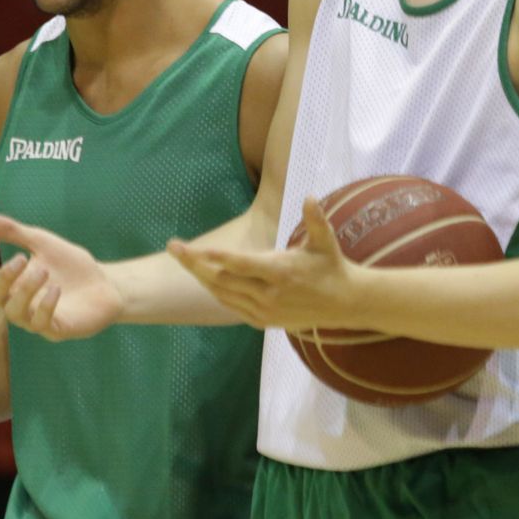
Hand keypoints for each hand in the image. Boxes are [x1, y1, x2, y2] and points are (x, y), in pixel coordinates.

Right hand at [0, 211, 123, 340]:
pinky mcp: (56, 329)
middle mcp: (19, 303)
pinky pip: (41, 324)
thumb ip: (14, 232)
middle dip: (3, 278)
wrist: (105, 284)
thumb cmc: (71, 266)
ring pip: (14, 313)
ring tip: (43, 271)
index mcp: (13, 283)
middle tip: (21, 259)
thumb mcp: (42, 243)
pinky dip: (45, 307)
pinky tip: (56, 290)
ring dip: (25, 291)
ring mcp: (36, 319)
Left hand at [168, 197, 360, 330]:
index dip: (215, 256)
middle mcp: (269, 295)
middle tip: (173, 247)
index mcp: (281, 272)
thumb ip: (316, 219)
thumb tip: (310, 197)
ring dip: (200, 277)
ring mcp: (264, 311)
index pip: (240, 264)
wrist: (344, 304)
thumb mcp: (325, 241)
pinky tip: (203, 278)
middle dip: (195, 263)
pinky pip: (231, 306)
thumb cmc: (331, 266)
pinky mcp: (263, 321)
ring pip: (222, 294)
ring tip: (183, 259)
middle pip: (222, 279)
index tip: (192, 248)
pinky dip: (215, 291)